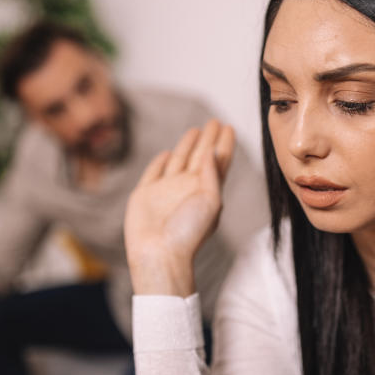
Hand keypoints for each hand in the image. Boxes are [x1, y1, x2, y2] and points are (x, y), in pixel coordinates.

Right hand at [125, 119, 234, 296]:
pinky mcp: (145, 194)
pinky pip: (155, 172)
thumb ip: (211, 174)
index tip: (228, 127)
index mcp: (206, 190)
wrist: (159, 253)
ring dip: (187, 145)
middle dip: (208, 139)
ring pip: (179, 161)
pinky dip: (161, 162)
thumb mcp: (210, 201)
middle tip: (214, 121)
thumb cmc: (189, 232)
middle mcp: (187, 188)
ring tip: (195, 130)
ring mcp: (166, 190)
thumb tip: (211, 151)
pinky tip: (167, 154)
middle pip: (200, 157)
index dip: (223, 144)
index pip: (218, 161)